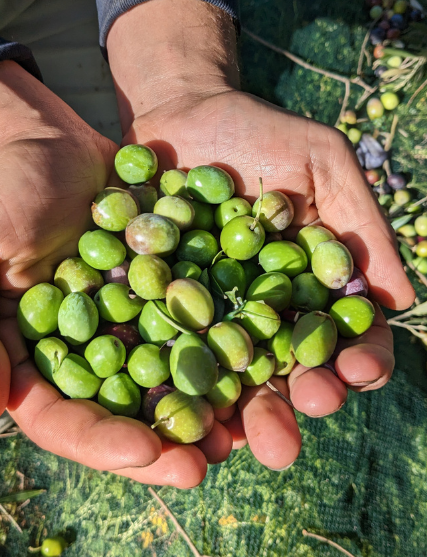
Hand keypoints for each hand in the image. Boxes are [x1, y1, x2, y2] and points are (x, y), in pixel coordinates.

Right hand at [0, 61, 231, 487]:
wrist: (52, 144)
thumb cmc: (1, 196)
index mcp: (31, 363)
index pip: (61, 419)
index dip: (100, 441)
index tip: (146, 450)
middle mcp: (84, 358)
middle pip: (122, 417)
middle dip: (162, 446)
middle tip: (204, 464)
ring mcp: (129, 330)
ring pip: (165, 386)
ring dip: (202, 414)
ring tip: (241, 436)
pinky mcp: (166, 297)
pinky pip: (196, 332)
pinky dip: (223, 353)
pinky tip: (257, 370)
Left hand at [107, 0, 414, 472]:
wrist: (178, 113)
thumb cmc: (260, 134)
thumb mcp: (322, 162)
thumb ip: (359, 225)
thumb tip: (399, 301)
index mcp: (312, 292)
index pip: (345, 339)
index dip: (358, 360)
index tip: (358, 371)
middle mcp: (264, 318)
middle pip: (287, 376)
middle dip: (295, 405)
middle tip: (299, 420)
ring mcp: (209, 322)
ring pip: (228, 382)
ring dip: (236, 417)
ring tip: (236, 442)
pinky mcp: (156, 315)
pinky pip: (165, 358)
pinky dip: (171, 389)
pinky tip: (173, 417)